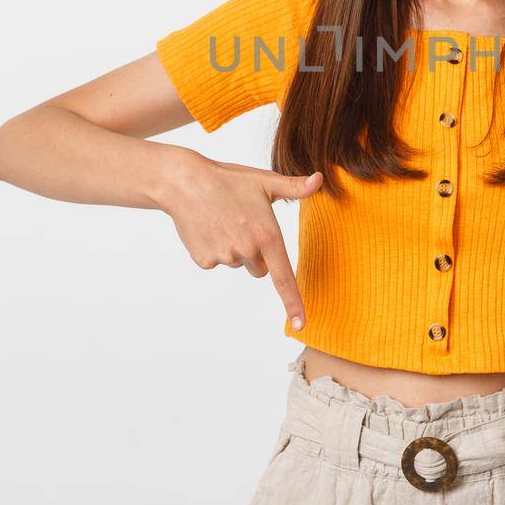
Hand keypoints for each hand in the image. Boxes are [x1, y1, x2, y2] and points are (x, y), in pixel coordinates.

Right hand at [156, 146, 323, 330]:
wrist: (185, 183)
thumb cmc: (228, 180)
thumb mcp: (265, 181)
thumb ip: (295, 187)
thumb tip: (320, 179)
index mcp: (267, 235)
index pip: (284, 278)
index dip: (293, 303)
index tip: (301, 325)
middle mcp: (248, 250)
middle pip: (260, 269)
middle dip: (256, 253)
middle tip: (242, 224)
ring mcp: (225, 257)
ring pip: (238, 263)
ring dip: (234, 249)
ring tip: (223, 221)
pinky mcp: (204, 260)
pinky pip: (216, 262)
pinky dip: (213, 249)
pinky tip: (208, 227)